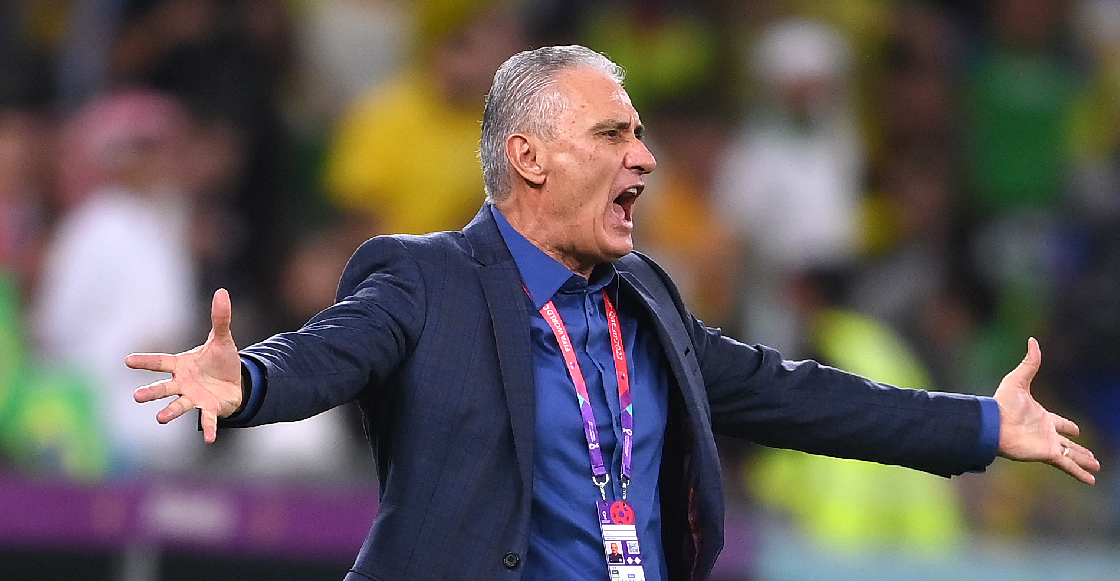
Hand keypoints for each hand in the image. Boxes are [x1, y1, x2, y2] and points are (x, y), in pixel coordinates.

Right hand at [128, 288, 243, 442]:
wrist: (235, 382)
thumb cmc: (221, 361)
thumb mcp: (222, 339)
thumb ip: (220, 318)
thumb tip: (222, 292)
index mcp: (181, 365)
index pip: (160, 362)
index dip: (145, 361)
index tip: (127, 360)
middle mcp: (183, 383)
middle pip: (164, 387)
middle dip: (151, 392)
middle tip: (136, 397)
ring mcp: (194, 397)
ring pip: (179, 405)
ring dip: (170, 412)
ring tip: (160, 418)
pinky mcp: (209, 408)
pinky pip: (207, 419)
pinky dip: (208, 429)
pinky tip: (209, 439)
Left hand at [994, 337, 1099, 483]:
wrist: (992, 423)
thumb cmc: (1002, 403)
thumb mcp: (1018, 380)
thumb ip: (1029, 362)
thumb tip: (1033, 340)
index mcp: (1042, 416)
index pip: (1059, 422)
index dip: (1068, 426)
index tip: (1076, 430)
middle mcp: (1046, 432)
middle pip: (1068, 442)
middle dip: (1080, 449)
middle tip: (1093, 457)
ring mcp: (1047, 444)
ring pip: (1071, 455)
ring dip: (1084, 461)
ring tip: (1097, 468)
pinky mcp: (1047, 454)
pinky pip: (1068, 465)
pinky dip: (1079, 473)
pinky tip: (1091, 481)